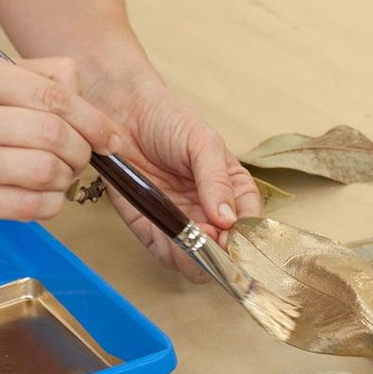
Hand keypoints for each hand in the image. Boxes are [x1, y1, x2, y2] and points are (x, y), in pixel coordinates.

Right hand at [0, 52, 121, 221]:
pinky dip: (51, 203)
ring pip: (42, 173)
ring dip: (66, 177)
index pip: (52, 96)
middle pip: (52, 135)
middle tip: (82, 155)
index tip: (109, 135)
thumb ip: (33, 74)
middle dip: (81, 150)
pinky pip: (27, 207)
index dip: (93, 120)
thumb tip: (80, 86)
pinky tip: (45, 194)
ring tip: (60, 173)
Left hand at [84, 72, 260, 281]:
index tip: (234, 237)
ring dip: (196, 258)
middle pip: (225, 250)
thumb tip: (228, 219)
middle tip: (209, 239)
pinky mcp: (151, 228)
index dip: (245, 236)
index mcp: (231, 190)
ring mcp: (181, 222)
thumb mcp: (203, 144)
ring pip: (197, 260)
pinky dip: (171, 255)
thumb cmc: (169, 120)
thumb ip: (217, 180)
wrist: (123, 113)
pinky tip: (171, 240)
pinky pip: (166, 253)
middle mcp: (209, 211)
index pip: (249, 223)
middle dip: (220, 253)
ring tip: (190, 240)